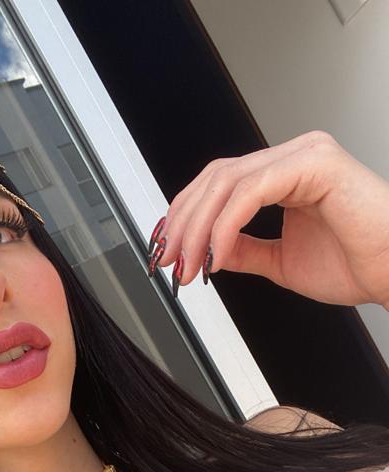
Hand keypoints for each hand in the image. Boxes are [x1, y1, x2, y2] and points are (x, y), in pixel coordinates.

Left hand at [153, 131, 388, 308]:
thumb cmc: (355, 264)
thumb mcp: (279, 261)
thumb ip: (244, 250)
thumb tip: (209, 251)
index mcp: (286, 173)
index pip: (219, 182)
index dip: (186, 216)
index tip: (168, 251)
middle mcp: (294, 156)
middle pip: (216, 177)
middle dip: (183, 222)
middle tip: (169, 261)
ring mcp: (304, 154)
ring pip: (228, 181)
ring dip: (198, 228)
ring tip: (189, 264)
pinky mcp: (315, 164)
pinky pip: (252, 191)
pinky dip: (226, 226)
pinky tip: (217, 254)